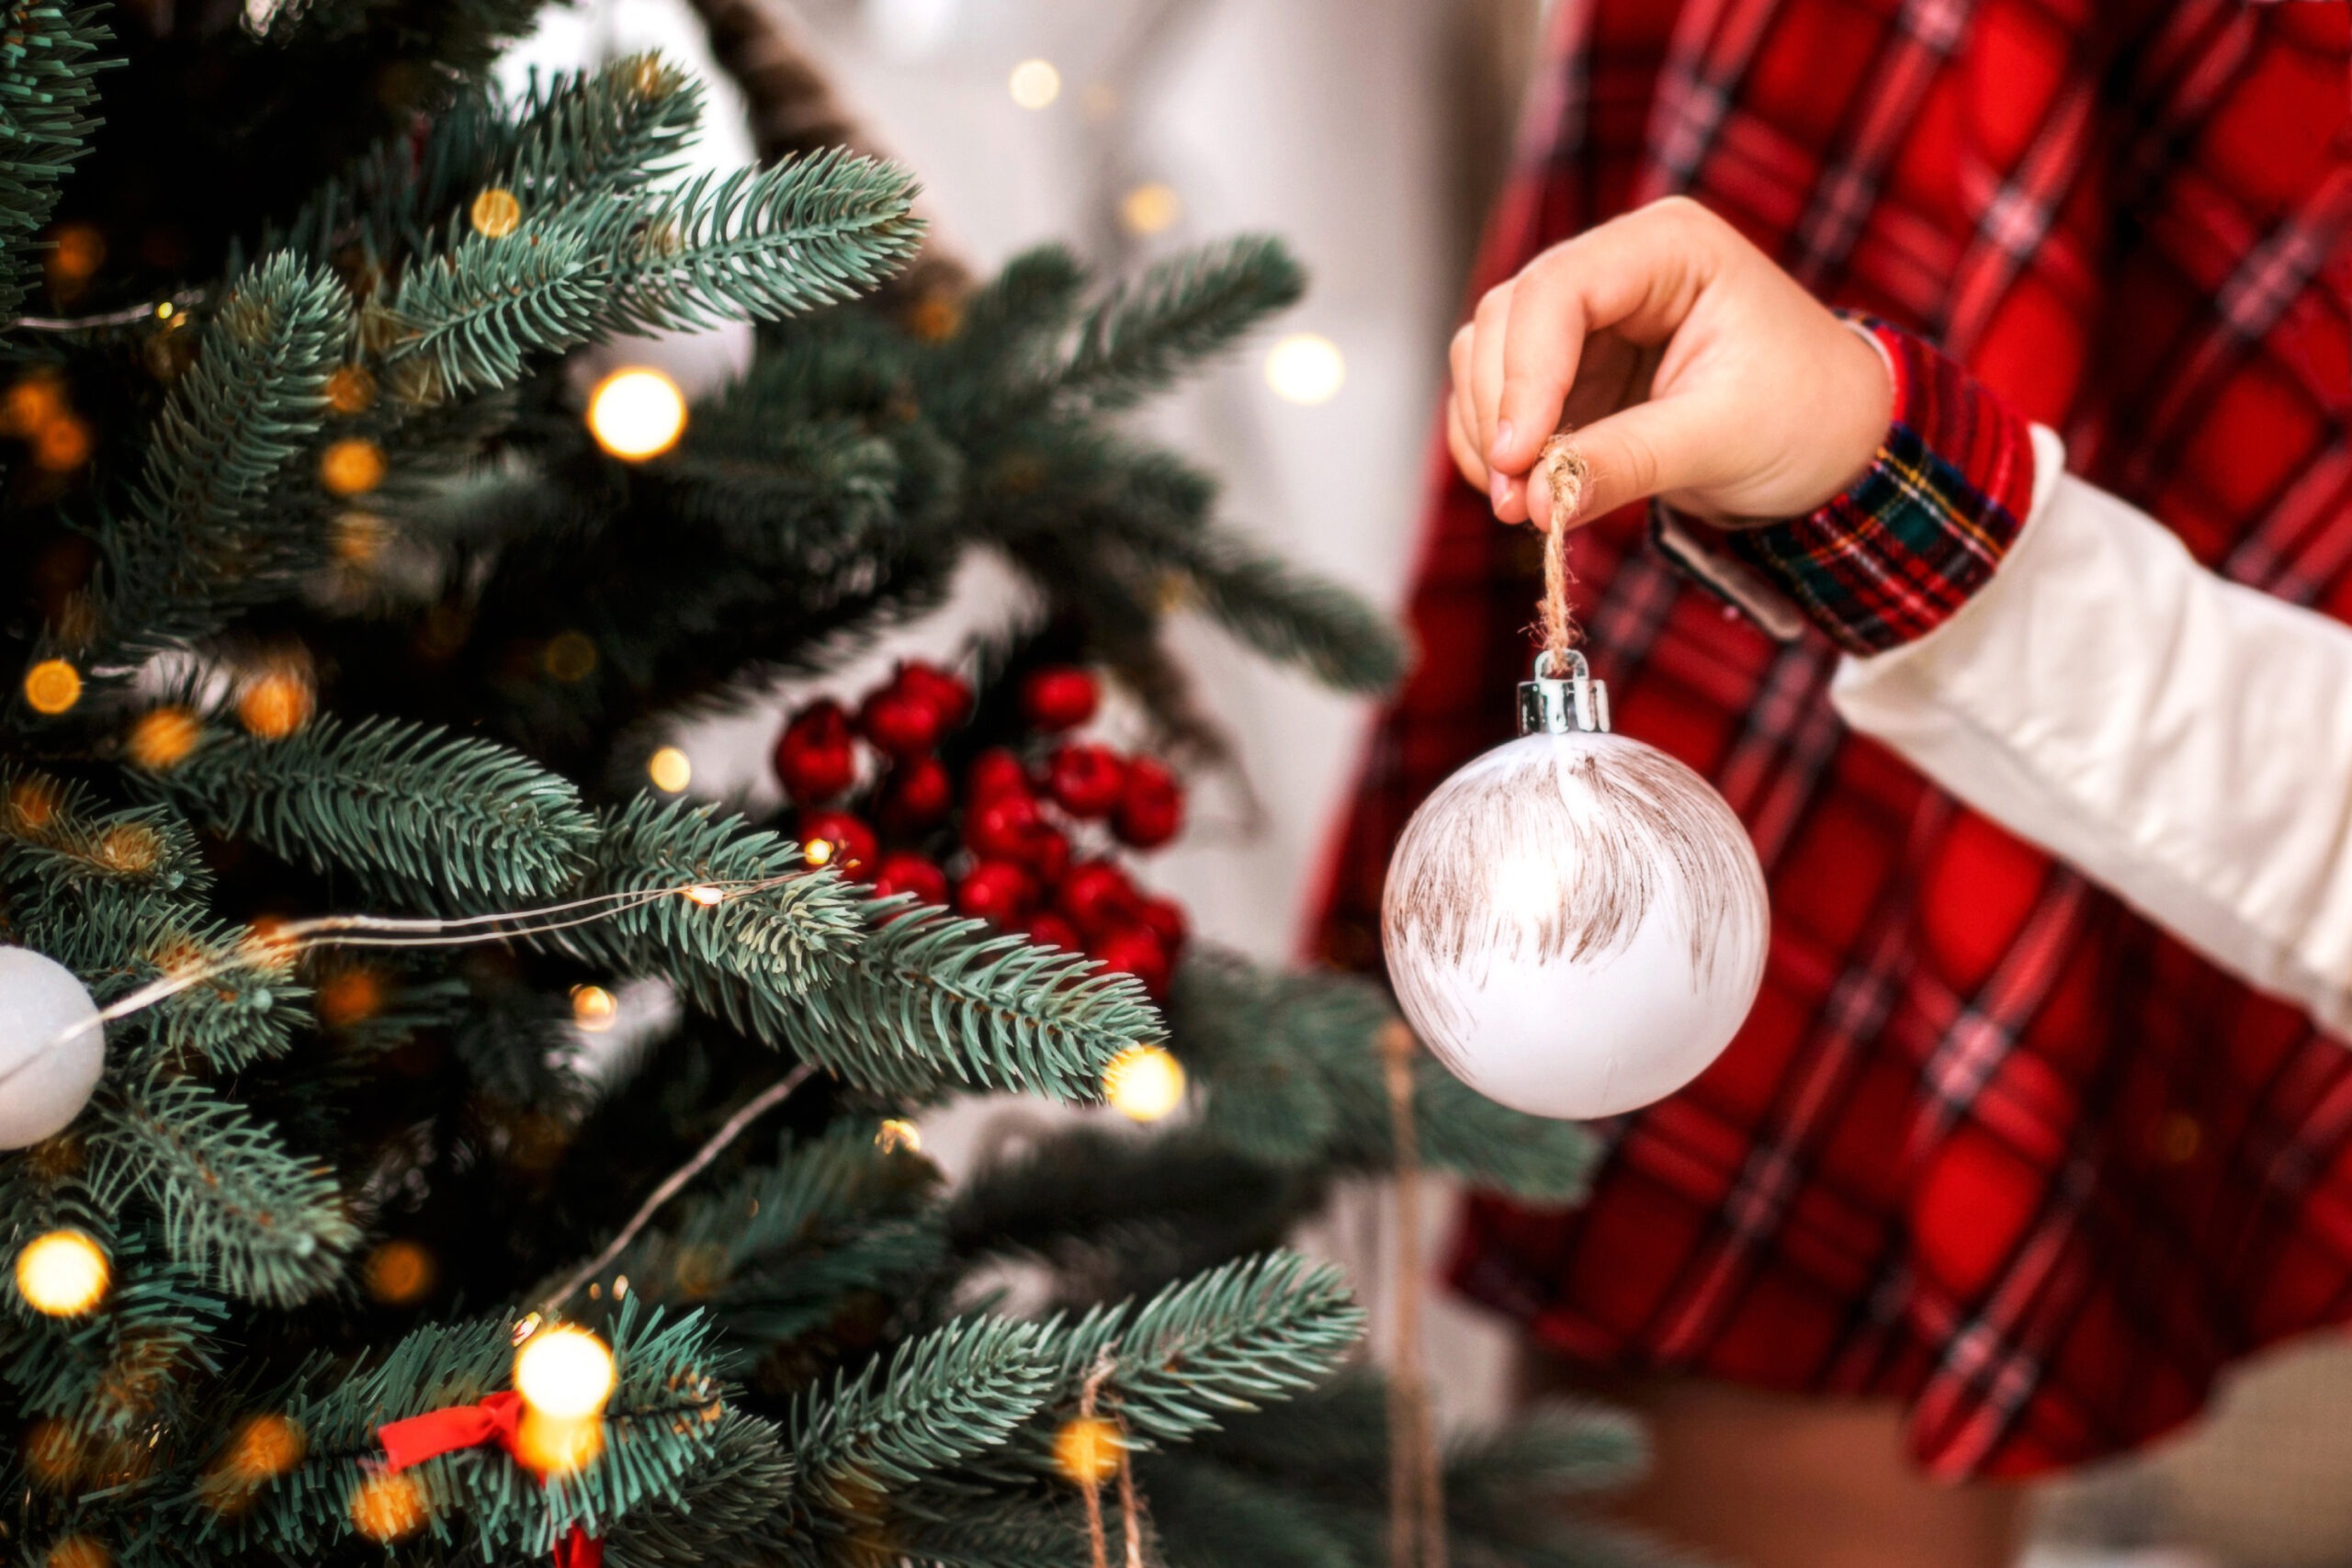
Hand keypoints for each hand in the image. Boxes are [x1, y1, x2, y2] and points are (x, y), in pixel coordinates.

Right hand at [1446, 196, 1891, 530]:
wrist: (1835, 443)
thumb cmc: (1805, 416)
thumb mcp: (1721, 438)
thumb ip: (1626, 460)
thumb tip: (1533, 501)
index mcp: (1668, 247)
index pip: (1558, 291)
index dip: (1522, 375)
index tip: (1517, 459)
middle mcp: (1616, 266)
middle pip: (1507, 319)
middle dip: (1499, 412)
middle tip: (1514, 501)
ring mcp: (1587, 318)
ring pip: (1488, 355)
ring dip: (1488, 432)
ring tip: (1521, 506)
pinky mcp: (1571, 369)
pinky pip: (1500, 397)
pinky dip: (1496, 447)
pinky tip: (1520, 493)